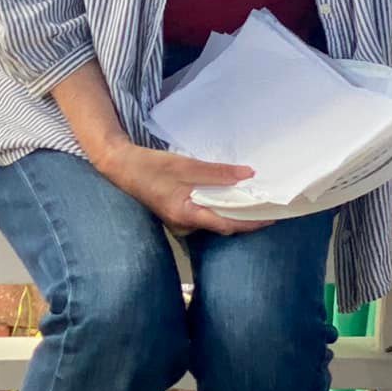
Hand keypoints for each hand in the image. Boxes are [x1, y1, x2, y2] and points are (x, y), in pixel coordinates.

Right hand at [100, 140, 262, 235]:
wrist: (121, 167)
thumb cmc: (150, 167)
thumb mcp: (186, 165)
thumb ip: (217, 172)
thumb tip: (248, 175)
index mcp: (187, 214)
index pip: (227, 224)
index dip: (250, 222)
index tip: (270, 216)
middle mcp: (185, 224)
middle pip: (223, 225)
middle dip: (246, 219)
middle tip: (268, 206)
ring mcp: (180, 221)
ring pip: (214, 220)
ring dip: (233, 212)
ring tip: (253, 199)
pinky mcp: (178, 213)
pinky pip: (205, 214)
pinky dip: (219, 207)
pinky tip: (229, 196)